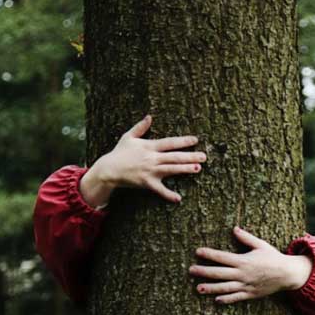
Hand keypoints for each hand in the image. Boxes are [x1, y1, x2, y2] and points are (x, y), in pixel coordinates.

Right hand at [79, 114, 204, 206]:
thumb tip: (149, 116)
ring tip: (198, 169)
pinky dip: (168, 194)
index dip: (183, 141)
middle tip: (204, 156)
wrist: (109, 169)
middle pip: (175, 156)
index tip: (195, 140)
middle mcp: (152, 158)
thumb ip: (140, 127)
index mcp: (149, 146)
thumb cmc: (120, 153)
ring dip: (185, 169)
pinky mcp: (147, 183)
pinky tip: (178, 198)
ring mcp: (150, 171)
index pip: (170, 142)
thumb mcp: (128, 137)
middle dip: (190, 156)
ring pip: (171, 170)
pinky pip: (159, 190)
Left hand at [189, 226, 312, 303]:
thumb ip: (246, 238)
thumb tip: (234, 229)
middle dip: (204, 271)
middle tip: (190, 270)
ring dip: (211, 288)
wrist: (287, 274)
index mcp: (244, 260)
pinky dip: (226, 299)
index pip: (222, 257)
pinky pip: (236, 298)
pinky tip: (216, 300)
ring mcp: (246, 285)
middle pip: (219, 273)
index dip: (209, 254)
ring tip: (198, 288)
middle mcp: (243, 274)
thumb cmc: (273, 258)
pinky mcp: (250, 294)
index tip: (198, 251)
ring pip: (225, 287)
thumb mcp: (260, 245)